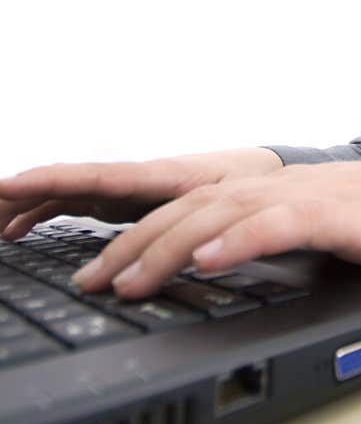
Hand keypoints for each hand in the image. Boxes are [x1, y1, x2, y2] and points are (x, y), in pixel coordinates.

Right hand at [0, 147, 284, 240]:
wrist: (270, 173)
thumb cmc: (254, 184)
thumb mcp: (237, 202)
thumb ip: (209, 224)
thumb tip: (190, 251)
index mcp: (156, 177)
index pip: (91, 176)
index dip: (47, 182)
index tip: (6, 184)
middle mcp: (133, 179)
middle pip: (65, 183)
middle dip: (20, 192)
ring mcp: (126, 189)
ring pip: (64, 195)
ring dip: (24, 206)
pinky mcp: (127, 200)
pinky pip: (74, 203)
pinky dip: (44, 213)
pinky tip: (20, 230)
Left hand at [65, 149, 360, 298]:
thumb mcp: (315, 232)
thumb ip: (267, 241)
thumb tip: (215, 273)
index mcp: (267, 192)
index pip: (184, 210)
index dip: (134, 238)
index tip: (96, 274)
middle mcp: (276, 186)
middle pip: (187, 210)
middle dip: (131, 246)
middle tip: (90, 283)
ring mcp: (305, 197)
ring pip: (220, 217)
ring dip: (168, 249)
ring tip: (130, 281)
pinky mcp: (337, 214)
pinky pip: (277, 225)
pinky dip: (237, 242)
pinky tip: (208, 262)